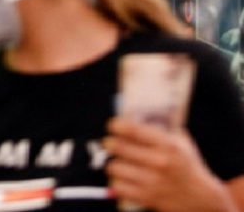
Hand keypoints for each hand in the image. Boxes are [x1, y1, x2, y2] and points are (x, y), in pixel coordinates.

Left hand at [104, 117, 236, 211]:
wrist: (202, 198)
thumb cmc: (186, 165)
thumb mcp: (180, 142)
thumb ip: (158, 129)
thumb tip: (130, 115)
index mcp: (167, 144)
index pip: (131, 129)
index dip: (117, 125)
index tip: (114, 126)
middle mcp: (159, 162)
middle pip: (117, 146)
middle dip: (111, 143)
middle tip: (112, 143)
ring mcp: (152, 181)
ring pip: (113, 167)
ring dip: (115, 164)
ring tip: (121, 163)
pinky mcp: (146, 197)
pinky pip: (117, 185)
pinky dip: (118, 181)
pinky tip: (125, 178)